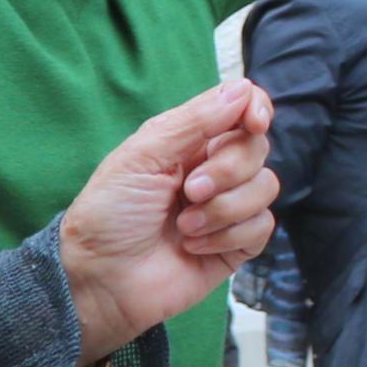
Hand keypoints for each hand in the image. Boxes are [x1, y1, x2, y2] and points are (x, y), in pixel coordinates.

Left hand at [56, 81, 279, 359]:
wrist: (101, 278)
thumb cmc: (109, 213)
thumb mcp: (143, 156)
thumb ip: (194, 121)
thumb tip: (244, 89)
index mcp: (187, 141)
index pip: (241, 110)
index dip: (256, 110)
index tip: (254, 122)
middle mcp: (211, 169)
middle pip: (256, 148)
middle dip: (227, 170)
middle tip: (190, 191)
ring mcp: (226, 207)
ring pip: (265, 187)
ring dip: (224, 208)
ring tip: (183, 225)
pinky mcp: (236, 244)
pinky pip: (262, 226)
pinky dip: (228, 235)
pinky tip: (194, 246)